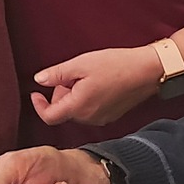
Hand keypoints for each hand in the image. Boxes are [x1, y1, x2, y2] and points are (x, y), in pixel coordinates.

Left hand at [31, 45, 162, 126]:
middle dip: (60, 94)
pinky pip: (90, 111)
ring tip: (86, 76)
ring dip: (74, 96)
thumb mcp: (81, 64)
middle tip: (70, 75)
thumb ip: (57, 74)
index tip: (36, 93)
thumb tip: (39, 80)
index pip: (49, 116)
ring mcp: (101, 119)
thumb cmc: (116, 65)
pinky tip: (97, 83)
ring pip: (77, 111)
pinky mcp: (111, 116)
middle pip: (63, 112)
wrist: (147, 71)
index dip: (38, 106)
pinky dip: (86, 99)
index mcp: (78, 107)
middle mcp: (88, 118)